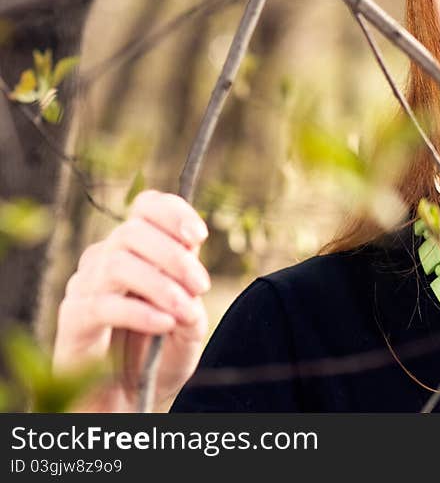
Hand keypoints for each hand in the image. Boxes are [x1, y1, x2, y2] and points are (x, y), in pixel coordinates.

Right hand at [53, 190, 210, 411]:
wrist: (128, 398)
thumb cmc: (158, 352)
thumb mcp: (188, 321)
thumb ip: (192, 295)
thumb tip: (192, 282)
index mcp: (136, 247)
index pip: (146, 206)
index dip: (173, 212)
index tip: (200, 236)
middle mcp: (106, 257)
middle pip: (133, 231)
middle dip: (174, 256)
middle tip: (202, 285)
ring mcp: (85, 285)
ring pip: (117, 264)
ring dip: (160, 284)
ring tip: (187, 310)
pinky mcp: (73, 318)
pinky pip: (103, 305)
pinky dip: (139, 312)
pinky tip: (164, 324)